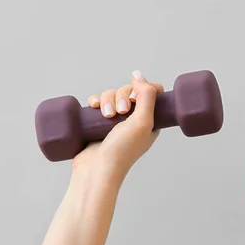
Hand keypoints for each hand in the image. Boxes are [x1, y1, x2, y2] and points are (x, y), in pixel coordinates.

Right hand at [71, 70, 163, 188]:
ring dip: (107, 99)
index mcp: (150, 121)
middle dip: (121, 95)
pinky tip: (93, 106)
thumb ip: (147, 97)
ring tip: (106, 115)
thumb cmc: (122, 150)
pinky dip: (95, 101)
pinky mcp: (97, 123)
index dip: (143, 89)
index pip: (151, 94)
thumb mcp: (142, 122)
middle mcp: (134, 120)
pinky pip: (97, 102)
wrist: (96, 170)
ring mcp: (115, 122)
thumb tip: (139, 74)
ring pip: (111, 95)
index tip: (136, 96)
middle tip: (119, 111)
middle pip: (129, 91)